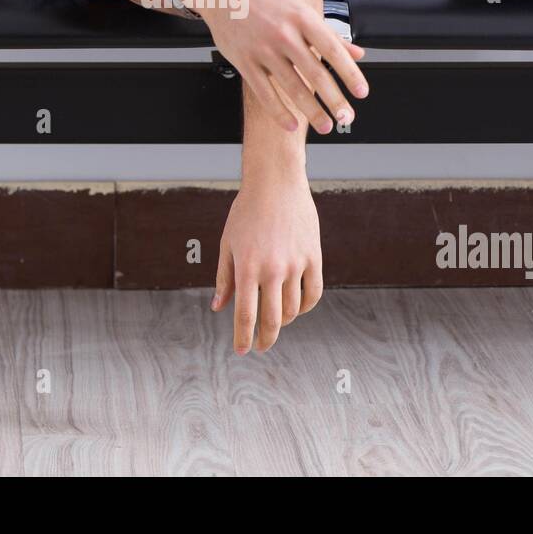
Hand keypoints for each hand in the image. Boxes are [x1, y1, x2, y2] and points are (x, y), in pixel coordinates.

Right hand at [193, 0, 368, 133]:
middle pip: (315, 73)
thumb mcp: (301, 10)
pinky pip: (264, 93)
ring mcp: (263, 50)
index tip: (362, 93)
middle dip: (334, 100)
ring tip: (325, 126)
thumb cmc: (267, 0)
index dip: (349, 74)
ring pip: (292, 87)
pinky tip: (292, 125)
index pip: (333, 50)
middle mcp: (284, 34)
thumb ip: (330, 35)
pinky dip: (279, 112)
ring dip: (311, 111)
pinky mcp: (245, 62)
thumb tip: (358, 54)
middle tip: (346, 118)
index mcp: (303, 18)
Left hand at [211, 172, 322, 352]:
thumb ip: (224, 278)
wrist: (276, 183)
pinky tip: (297, 309)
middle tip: (260, 346)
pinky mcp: (313, 257)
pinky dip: (305, 307)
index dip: (243, 337)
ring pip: (293, 310)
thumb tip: (218, 308)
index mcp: (246, 267)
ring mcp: (295, 264)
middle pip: (272, 320)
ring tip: (276, 321)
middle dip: (265, 339)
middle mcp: (272, 269)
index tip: (242, 350)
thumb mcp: (228, 243)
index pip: (245, 315)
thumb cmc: (246, 212)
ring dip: (284, 322)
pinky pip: (313, 293)